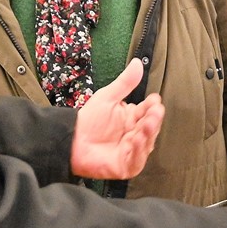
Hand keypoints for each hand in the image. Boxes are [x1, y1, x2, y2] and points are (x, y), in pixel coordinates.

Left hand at [71, 59, 162, 178]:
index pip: (148, 110)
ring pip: (146, 143)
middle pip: (150, 127)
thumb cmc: (89, 120)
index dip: (152, 106)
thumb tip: (138, 63)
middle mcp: (136, 134)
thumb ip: (124, 83)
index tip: (154, 99)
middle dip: (153, 119)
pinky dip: (138, 150)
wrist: (71, 140)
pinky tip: (136, 139)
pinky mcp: (126, 165)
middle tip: (155, 111)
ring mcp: (133, 150)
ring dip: (148, 133)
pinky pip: (136, 159)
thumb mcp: (107, 97)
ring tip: (147, 123)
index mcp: (133, 118)